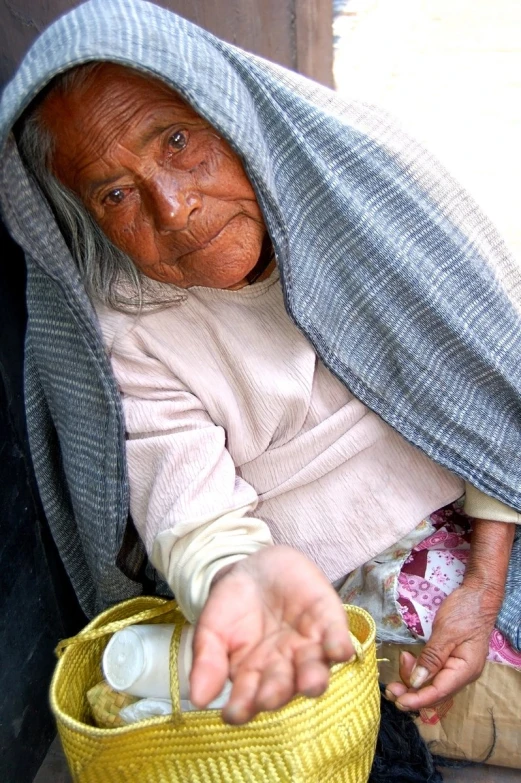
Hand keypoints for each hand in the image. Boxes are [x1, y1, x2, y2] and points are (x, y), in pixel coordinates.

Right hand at [189, 545, 354, 723]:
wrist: (255, 567)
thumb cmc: (232, 605)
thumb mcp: (212, 630)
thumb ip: (207, 661)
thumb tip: (197, 698)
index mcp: (253, 676)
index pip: (248, 698)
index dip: (242, 707)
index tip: (233, 714)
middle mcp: (284, 667)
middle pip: (283, 686)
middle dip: (277, 692)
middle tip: (268, 697)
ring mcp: (308, 645)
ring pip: (314, 667)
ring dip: (314, 677)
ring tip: (311, 684)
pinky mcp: (328, 619)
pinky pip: (336, 636)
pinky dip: (339, 644)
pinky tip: (340, 650)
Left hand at [385, 580, 500, 710]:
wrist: (478, 595)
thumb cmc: (465, 611)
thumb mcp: (446, 631)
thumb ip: (432, 657)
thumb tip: (416, 682)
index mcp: (466, 670)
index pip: (439, 692)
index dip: (417, 699)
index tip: (398, 701)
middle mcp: (462, 674)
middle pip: (434, 692)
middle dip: (411, 693)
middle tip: (390, 688)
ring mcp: (456, 668)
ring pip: (432, 684)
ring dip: (412, 679)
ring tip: (403, 658)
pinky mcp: (449, 660)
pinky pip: (432, 673)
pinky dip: (418, 670)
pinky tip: (408, 659)